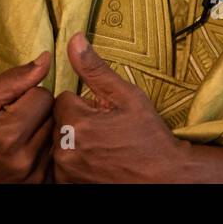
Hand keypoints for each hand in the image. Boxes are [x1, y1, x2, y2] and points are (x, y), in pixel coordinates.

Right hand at [0, 51, 53, 182]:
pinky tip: (25, 148)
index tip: (13, 104)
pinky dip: (43, 146)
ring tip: (21, 133)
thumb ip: (14, 79)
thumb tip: (45, 59)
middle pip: (54, 114)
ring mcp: (33, 174)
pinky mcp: (39, 182)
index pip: (43, 96)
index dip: (29, 94)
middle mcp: (24, 158)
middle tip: (16, 118)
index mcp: (7, 135)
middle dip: (38, 110)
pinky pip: (55, 152)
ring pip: (57, 132)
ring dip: (43, 128)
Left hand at [51, 32, 190, 182]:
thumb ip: (95, 69)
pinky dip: (75, 161)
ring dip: (75, 142)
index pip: (63, 98)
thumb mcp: (126, 96)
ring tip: (102, 147)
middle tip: (105, 131)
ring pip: (59, 142)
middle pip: (59, 121)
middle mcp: (64, 148)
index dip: (85, 104)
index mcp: (76, 121)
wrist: (163, 177)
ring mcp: (65, 170)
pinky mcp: (68, 184)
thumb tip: (74, 39)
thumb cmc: (149, 137)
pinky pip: (62, 163)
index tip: (104, 114)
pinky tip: (97, 162)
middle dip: (78, 122)